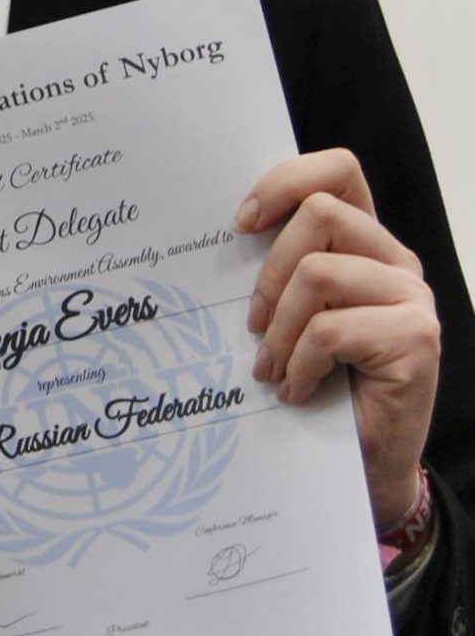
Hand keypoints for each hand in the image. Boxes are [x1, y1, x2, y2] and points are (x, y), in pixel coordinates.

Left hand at [238, 149, 440, 529]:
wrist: (362, 466)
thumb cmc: (319, 389)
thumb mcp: (290, 320)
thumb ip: (278, 275)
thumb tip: (220, 236)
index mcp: (365, 244)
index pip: (339, 170)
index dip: (285, 180)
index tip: (240, 224)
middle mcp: (395, 262)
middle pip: (320, 214)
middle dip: (269, 273)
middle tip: (252, 329)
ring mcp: (412, 298)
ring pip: (320, 274)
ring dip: (280, 328)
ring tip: (271, 370)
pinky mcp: (416, 339)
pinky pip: (331, 330)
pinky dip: (300, 364)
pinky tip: (296, 392)